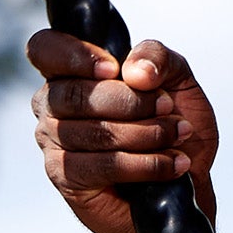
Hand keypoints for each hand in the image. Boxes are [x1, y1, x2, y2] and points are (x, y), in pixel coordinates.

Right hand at [28, 31, 219, 232]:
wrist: (188, 182)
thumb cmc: (174, 127)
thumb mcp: (178, 80)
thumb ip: (158, 58)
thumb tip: (134, 71)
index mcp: (72, 72)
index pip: (44, 49)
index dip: (73, 55)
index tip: (114, 69)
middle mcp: (52, 106)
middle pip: (73, 94)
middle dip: (129, 101)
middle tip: (168, 106)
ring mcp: (54, 143)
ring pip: (92, 132)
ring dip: (145, 133)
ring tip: (177, 135)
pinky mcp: (66, 178)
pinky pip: (102, 166)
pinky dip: (144, 164)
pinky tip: (171, 164)